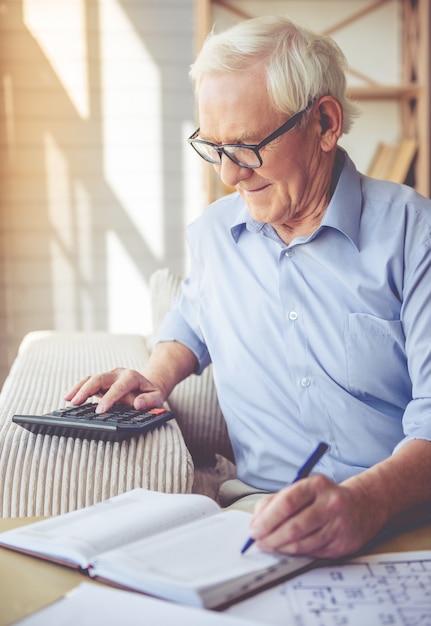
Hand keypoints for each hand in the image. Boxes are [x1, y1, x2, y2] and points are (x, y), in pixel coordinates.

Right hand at [64, 368, 164, 413]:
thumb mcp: (157, 398)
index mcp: (132, 376)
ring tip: (68, 400)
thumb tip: (138, 403)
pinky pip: (88, 383)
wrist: (148, 387)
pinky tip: (69, 397)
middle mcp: (118, 373)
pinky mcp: (102, 382)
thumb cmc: (152, 395)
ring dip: (79, 388)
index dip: (109, 398)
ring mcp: (109, 376)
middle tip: (76, 403)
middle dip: (87, 390)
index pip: (119, 387)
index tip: (100, 411)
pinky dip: (78, 388)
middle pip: (100, 378)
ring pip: (91, 379)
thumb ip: (149, 401)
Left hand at [249, 474, 380, 558]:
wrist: (362, 506)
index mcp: (316, 485)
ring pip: (302, 544)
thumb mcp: (302, 488)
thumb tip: (256, 520)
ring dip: (281, 548)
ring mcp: (338, 525)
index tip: (255, 528)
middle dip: (271, 537)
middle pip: (294, 526)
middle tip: (259, 541)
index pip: (287, 502)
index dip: (267, 519)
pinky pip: (312, 553)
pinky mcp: (342, 544)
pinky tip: (288, 548)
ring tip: (270, 545)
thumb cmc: (323, 497)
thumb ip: (276, 501)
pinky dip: (296, 553)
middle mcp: (330, 504)